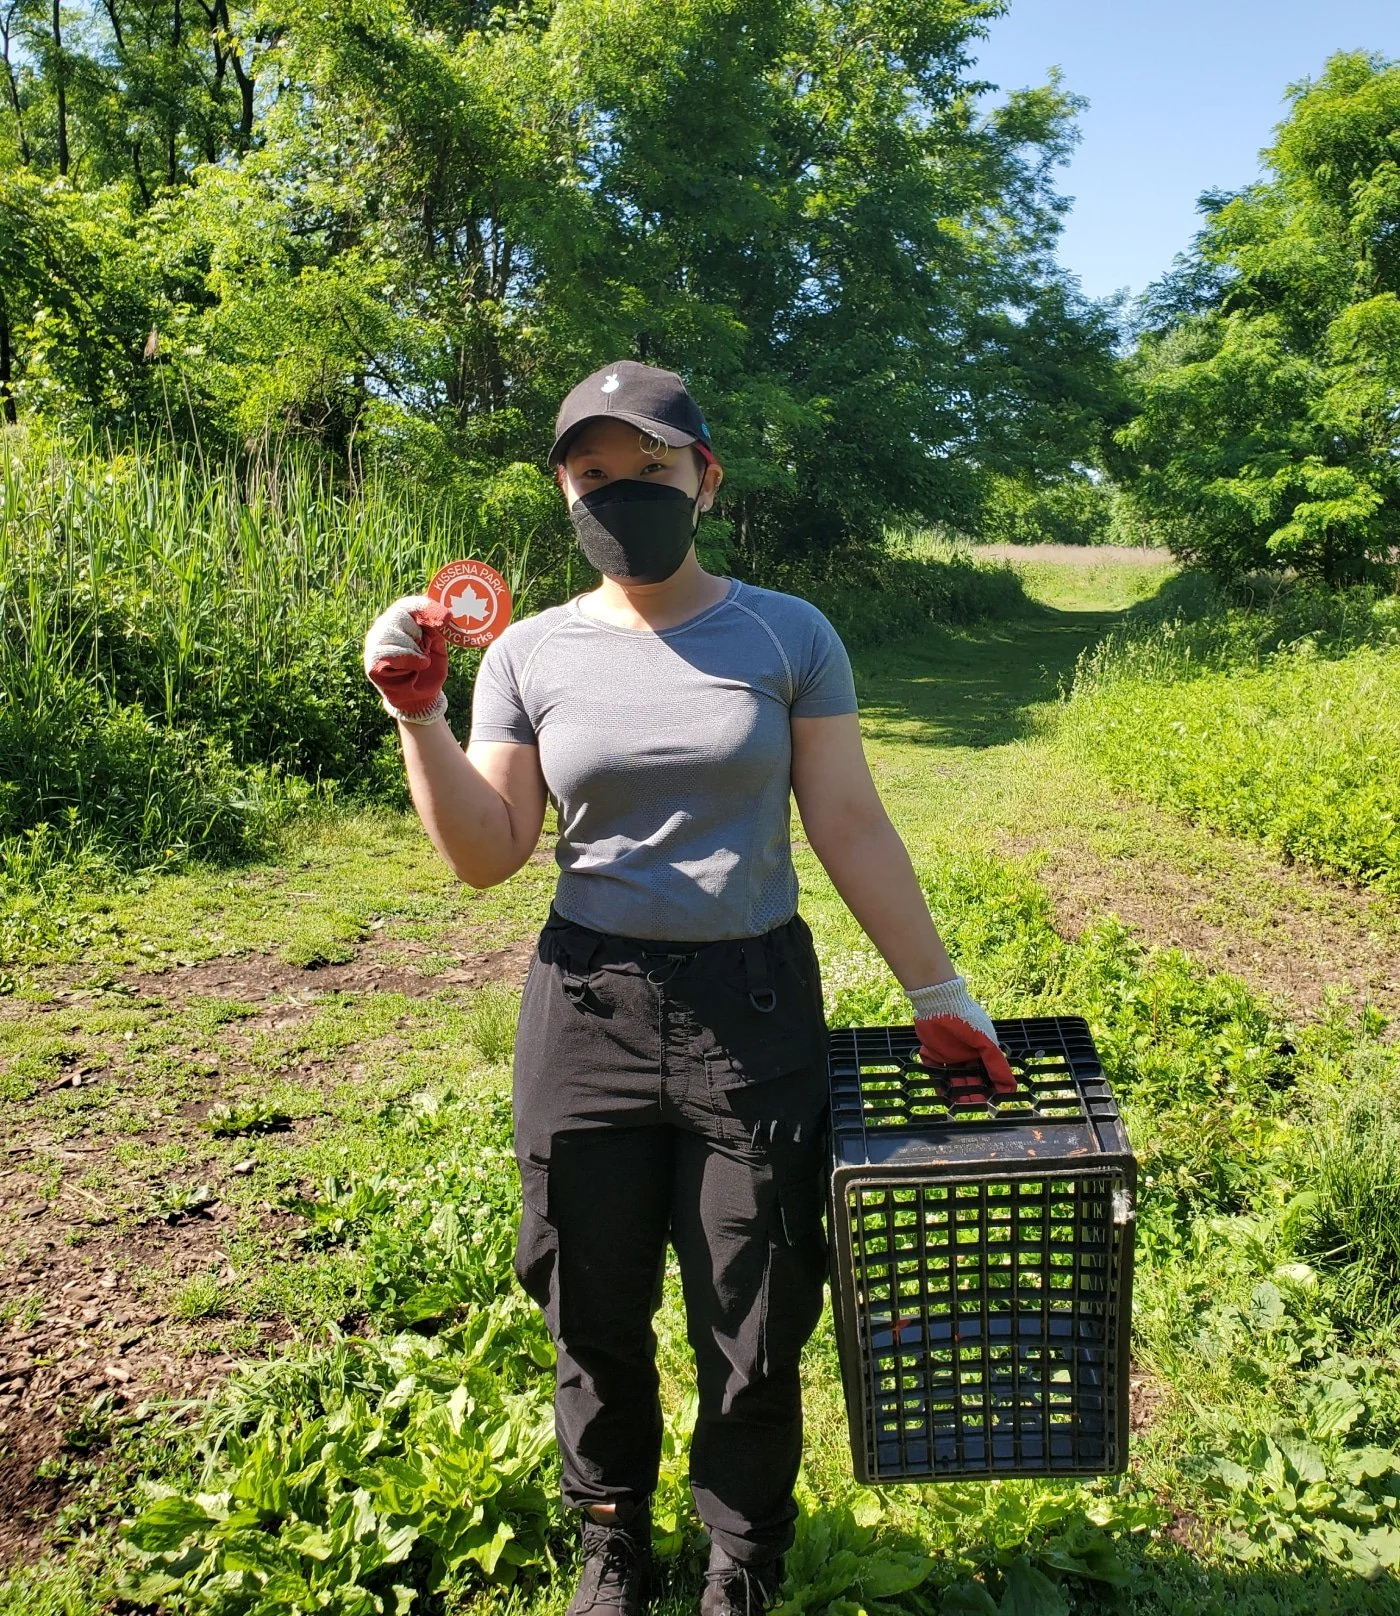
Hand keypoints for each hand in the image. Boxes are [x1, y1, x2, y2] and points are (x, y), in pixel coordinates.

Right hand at [363, 596, 449, 723]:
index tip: (447, 617)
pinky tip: (416, 668)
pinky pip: (394, 655)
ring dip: (416, 650)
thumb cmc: (428, 667)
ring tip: (419, 662)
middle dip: (418, 633)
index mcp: (398, 620)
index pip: (407, 605)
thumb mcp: (437, 644)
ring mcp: (374, 645)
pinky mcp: (372, 662)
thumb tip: (443, 613)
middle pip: (399, 616)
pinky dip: (411, 661)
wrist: (421, 696)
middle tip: (425, 648)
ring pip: (396, 636)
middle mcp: (382, 628)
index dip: (426, 607)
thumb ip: (435, 627)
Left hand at [907, 976, 1015, 1094]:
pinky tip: (944, 1092)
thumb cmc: (965, 1019)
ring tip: (958, 1101)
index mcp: (983, 1050)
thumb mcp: (985, 1042)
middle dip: (972, 1092)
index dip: (989, 1087)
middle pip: (971, 1078)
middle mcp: (967, 1054)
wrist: (938, 1003)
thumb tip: (1010, 1087)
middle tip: (972, 1103)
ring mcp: (951, 1055)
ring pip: (954, 1078)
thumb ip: (996, 1064)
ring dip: (957, 1090)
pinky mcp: (934, 1054)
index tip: (989, 1100)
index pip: (988, 1074)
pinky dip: (940, 1083)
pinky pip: (937, 1072)